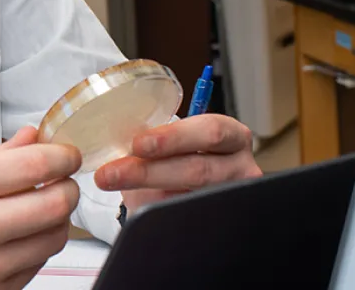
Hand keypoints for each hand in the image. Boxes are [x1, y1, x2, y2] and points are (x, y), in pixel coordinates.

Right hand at [0, 127, 80, 289]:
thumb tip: (34, 138)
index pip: (35, 165)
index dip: (62, 156)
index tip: (65, 155)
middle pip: (55, 204)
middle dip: (68, 187)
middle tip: (62, 180)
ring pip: (54, 237)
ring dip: (58, 218)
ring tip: (42, 207)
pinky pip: (38, 264)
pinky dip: (39, 244)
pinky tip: (22, 234)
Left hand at [94, 114, 261, 210]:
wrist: (187, 192)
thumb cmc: (179, 159)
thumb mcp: (171, 145)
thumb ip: (155, 142)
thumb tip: (120, 146)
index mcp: (232, 136)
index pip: (210, 131)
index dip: (173, 138)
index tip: (138, 144)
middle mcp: (241, 167)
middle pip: (198, 170)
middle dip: (149, 171)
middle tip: (113, 172)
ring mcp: (235, 199)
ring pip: (191, 200)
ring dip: (147, 195)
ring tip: (115, 187)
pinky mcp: (222, 222)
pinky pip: (189, 222)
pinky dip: (160, 218)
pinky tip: (139, 213)